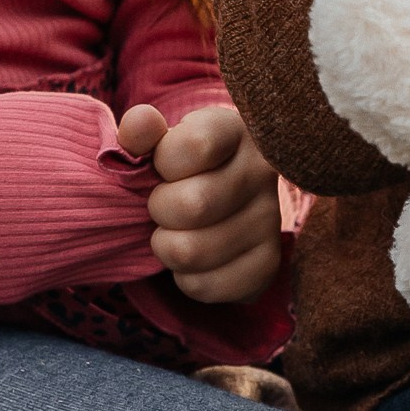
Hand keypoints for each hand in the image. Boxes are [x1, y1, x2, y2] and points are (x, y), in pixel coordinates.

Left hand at [116, 100, 282, 305]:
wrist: (221, 195)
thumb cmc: (183, 165)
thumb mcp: (164, 139)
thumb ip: (143, 130)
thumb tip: (139, 125)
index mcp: (236, 130)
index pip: (195, 146)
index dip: (163, 162)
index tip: (163, 165)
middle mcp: (263, 172)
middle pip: (193, 205)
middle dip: (160, 209)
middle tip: (162, 206)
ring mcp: (270, 220)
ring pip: (193, 251)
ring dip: (167, 247)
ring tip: (174, 232)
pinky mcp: (267, 263)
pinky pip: (205, 286)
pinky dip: (185, 278)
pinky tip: (193, 259)